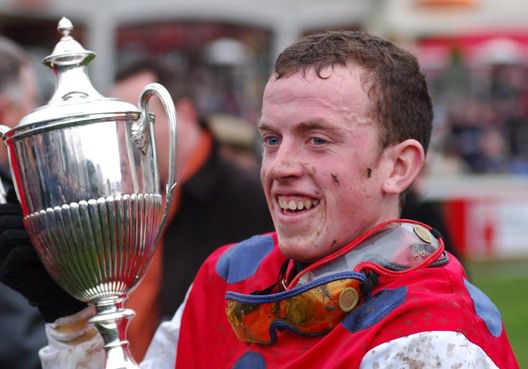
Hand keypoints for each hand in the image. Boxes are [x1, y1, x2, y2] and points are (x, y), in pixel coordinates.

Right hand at [0, 191, 85, 321]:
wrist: (71, 286)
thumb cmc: (65, 251)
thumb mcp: (49, 224)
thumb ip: (34, 207)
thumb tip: (19, 183)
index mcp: (4, 230)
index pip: (2, 209)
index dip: (21, 208)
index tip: (41, 214)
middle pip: (2, 219)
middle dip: (26, 219)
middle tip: (47, 229)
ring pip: (7, 234)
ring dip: (32, 235)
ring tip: (48, 243)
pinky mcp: (4, 274)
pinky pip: (16, 252)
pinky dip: (34, 252)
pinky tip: (46, 258)